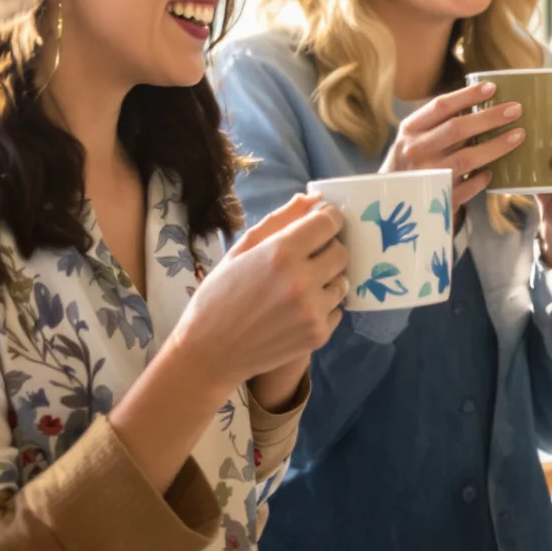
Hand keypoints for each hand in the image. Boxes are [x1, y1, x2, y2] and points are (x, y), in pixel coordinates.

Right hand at [177, 193, 347, 390]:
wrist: (209, 352)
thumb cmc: (220, 296)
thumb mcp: (241, 250)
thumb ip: (279, 220)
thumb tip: (311, 198)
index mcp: (280, 253)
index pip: (329, 223)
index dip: (328, 219)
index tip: (322, 222)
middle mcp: (302, 281)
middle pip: (341, 252)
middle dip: (329, 249)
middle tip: (309, 257)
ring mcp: (312, 311)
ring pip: (342, 282)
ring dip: (327, 279)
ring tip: (300, 286)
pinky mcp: (318, 335)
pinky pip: (337, 310)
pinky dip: (323, 307)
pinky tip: (297, 310)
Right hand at [384, 79, 526, 209]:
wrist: (387, 203)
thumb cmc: (409, 164)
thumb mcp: (414, 139)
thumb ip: (439, 124)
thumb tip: (481, 105)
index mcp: (410, 130)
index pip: (440, 106)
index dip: (467, 96)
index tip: (492, 88)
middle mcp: (416, 151)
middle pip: (457, 129)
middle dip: (489, 118)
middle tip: (516, 110)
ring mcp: (427, 176)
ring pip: (467, 158)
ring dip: (495, 146)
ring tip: (518, 136)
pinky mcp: (438, 199)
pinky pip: (467, 187)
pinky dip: (481, 179)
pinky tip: (491, 173)